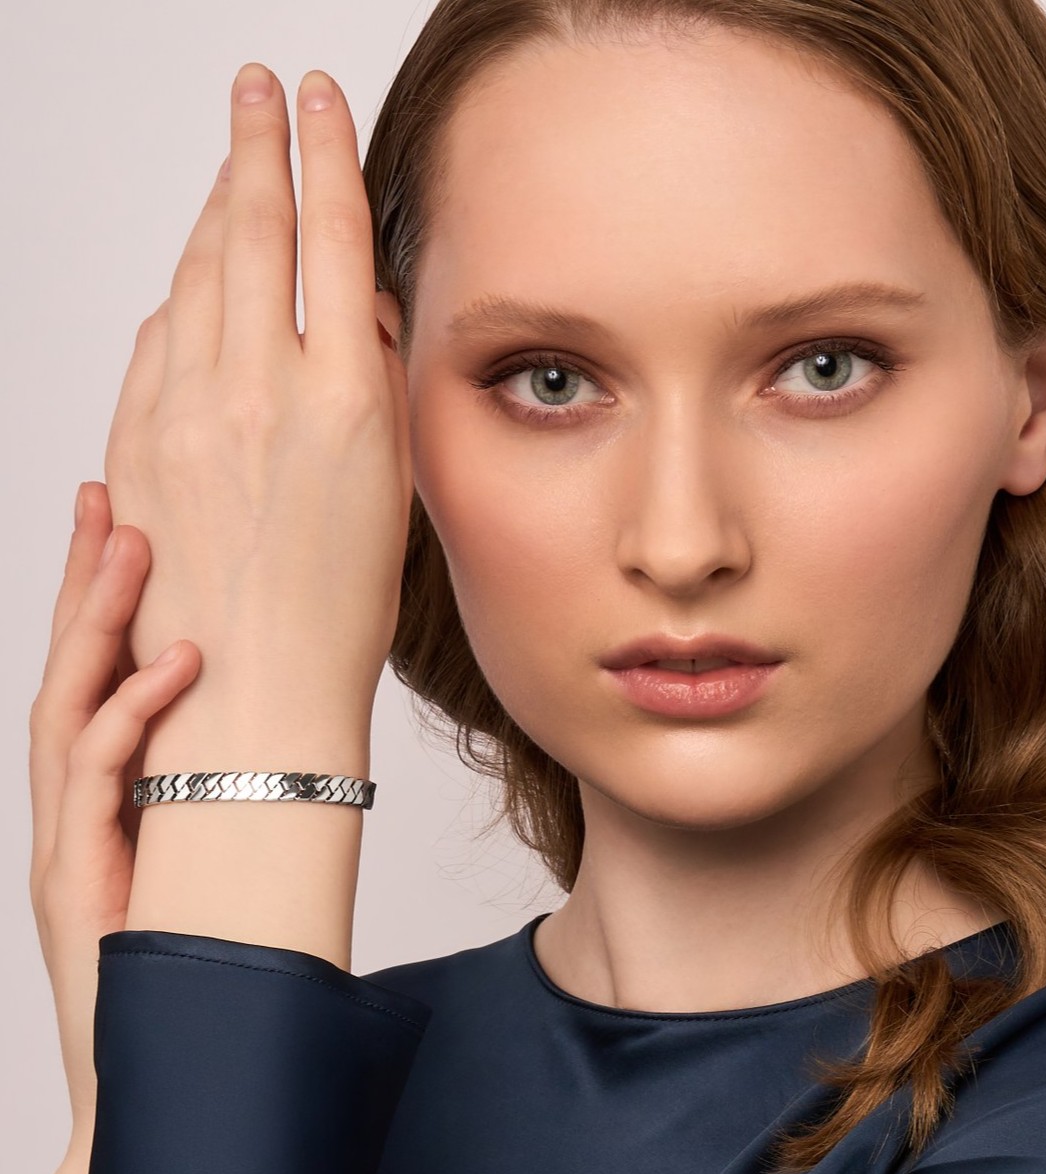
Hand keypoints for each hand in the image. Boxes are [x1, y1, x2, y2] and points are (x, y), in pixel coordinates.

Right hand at [28, 481, 200, 1152]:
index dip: (102, 596)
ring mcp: (65, 831)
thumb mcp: (213, 839)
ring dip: (96, 622)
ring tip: (130, 547)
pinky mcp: (71, 872)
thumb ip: (227, 771)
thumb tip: (295, 703)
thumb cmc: (188, 944)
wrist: (155, 1052)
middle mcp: (73, 797)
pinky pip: (96, 774)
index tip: (121, 516)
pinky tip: (175, 664)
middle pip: (66, 669)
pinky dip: (131, 712)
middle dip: (80, 582)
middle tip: (104, 501)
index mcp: (106, 783)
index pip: (97, 670)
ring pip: (66, 702)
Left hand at [105, 63, 409, 769]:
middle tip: (252, 88)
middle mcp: (257, 391)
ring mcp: (183, 413)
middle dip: (252, 142)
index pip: (331, 237)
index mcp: (342, 401)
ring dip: (212, 211)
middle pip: (249, 228)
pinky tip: (194, 285)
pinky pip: (154, 338)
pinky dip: (178, 296)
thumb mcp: (391, 487)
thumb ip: (374, 383)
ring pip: (194, 272)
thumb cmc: (339, 612)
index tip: (315, 97)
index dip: (323, 152)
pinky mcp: (135, 441)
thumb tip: (356, 308)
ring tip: (228, 172)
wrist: (252, 695)